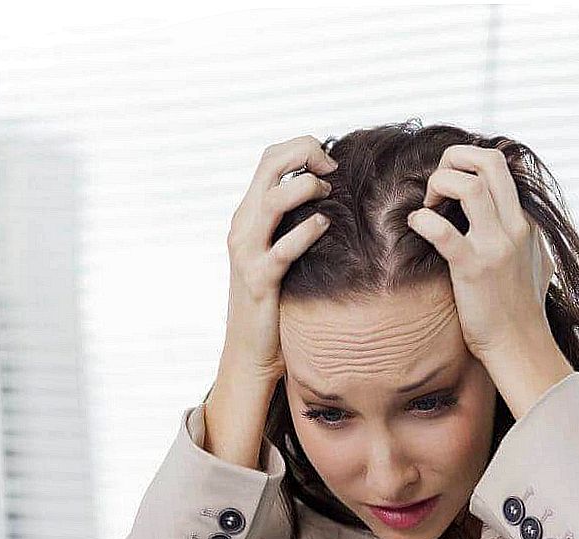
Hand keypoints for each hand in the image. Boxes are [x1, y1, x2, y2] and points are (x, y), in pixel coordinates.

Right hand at [223, 135, 336, 382]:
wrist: (251, 350)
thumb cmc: (276, 299)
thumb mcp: (280, 250)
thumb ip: (295, 222)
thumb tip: (335, 196)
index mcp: (249, 215)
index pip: (269, 159)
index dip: (301, 147)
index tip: (330, 160)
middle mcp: (243, 227)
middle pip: (268, 166)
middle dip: (304, 153)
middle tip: (333, 167)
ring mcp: (247, 253)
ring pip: (270, 202)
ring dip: (304, 188)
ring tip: (329, 193)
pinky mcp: (260, 281)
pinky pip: (281, 250)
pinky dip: (305, 233)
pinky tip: (325, 226)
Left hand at [405, 144, 554, 365]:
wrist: (520, 346)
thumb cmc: (522, 310)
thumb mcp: (538, 262)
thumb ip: (531, 237)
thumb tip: (527, 223)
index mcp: (526, 222)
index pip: (501, 166)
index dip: (467, 165)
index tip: (448, 187)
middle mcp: (515, 227)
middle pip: (490, 160)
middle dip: (455, 158)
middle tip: (436, 185)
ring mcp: (496, 246)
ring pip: (469, 186)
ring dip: (439, 185)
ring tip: (428, 206)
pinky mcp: (474, 268)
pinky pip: (443, 231)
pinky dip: (423, 221)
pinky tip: (416, 226)